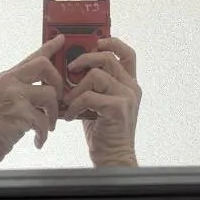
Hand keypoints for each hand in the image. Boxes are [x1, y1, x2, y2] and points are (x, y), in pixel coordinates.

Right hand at [0, 34, 65, 168]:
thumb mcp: (1, 100)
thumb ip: (20, 90)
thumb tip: (44, 91)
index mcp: (6, 77)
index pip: (32, 56)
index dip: (49, 47)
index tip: (61, 40)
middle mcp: (10, 82)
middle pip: (44, 66)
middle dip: (57, 82)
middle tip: (57, 98)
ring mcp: (14, 96)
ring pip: (49, 94)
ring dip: (53, 114)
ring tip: (48, 126)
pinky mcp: (19, 114)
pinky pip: (44, 120)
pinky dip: (44, 133)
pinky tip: (38, 140)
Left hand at [63, 37, 140, 167]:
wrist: (112, 158)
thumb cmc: (102, 131)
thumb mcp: (96, 102)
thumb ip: (90, 85)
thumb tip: (68, 69)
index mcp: (127, 83)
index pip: (126, 54)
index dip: (112, 42)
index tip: (96, 41)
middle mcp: (131, 87)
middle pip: (107, 57)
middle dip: (84, 59)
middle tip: (70, 69)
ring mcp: (126, 97)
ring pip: (95, 74)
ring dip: (76, 88)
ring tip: (68, 102)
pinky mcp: (118, 108)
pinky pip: (89, 95)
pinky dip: (75, 104)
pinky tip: (70, 115)